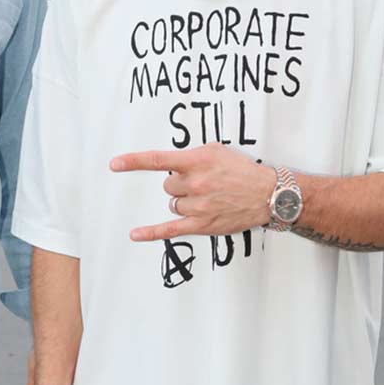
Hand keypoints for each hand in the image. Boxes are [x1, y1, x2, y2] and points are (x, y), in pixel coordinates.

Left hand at [110, 144, 277, 242]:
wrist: (269, 193)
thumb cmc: (244, 171)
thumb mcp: (218, 151)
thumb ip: (192, 156)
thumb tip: (173, 166)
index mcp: (197, 160)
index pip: (158, 160)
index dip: (133, 162)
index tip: (114, 164)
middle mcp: (195, 183)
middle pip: (168, 186)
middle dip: (180, 185)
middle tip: (203, 185)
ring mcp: (198, 205)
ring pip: (173, 204)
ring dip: (185, 202)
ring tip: (209, 199)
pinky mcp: (202, 224)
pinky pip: (170, 229)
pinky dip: (151, 232)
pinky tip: (135, 234)